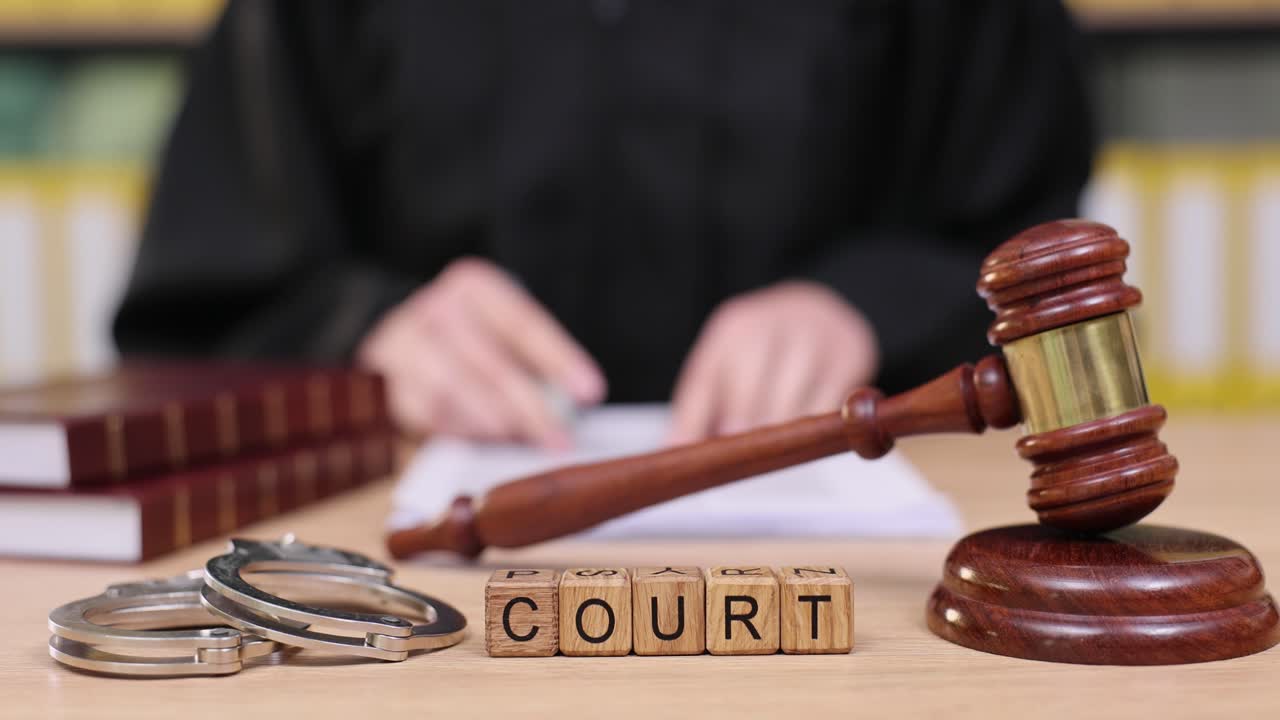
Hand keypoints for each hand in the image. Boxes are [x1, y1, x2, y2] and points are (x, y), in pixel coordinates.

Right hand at [357, 258, 605, 446]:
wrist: (399, 341)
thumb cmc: (468, 339)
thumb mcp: (501, 331)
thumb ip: (533, 360)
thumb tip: (573, 401)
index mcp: (473, 287)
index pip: (521, 323)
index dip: (558, 359)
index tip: (589, 392)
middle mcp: (435, 308)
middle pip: (492, 364)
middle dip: (533, 408)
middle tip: (561, 438)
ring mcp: (404, 345)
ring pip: (457, 391)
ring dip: (497, 423)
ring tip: (527, 441)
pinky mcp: (387, 383)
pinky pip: (429, 414)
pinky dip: (463, 430)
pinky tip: (488, 439)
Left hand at [669, 281, 877, 443]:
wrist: (826, 306)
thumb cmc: (767, 345)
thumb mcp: (724, 364)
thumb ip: (696, 410)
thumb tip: (670, 454)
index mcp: (732, 328)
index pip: (705, 378)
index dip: (696, 420)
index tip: (698, 455)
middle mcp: (770, 324)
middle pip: (748, 384)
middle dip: (741, 424)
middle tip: (741, 455)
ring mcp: (813, 335)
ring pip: (790, 397)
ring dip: (779, 430)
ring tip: (774, 450)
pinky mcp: (850, 353)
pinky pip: (830, 403)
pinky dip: (816, 426)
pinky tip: (808, 435)